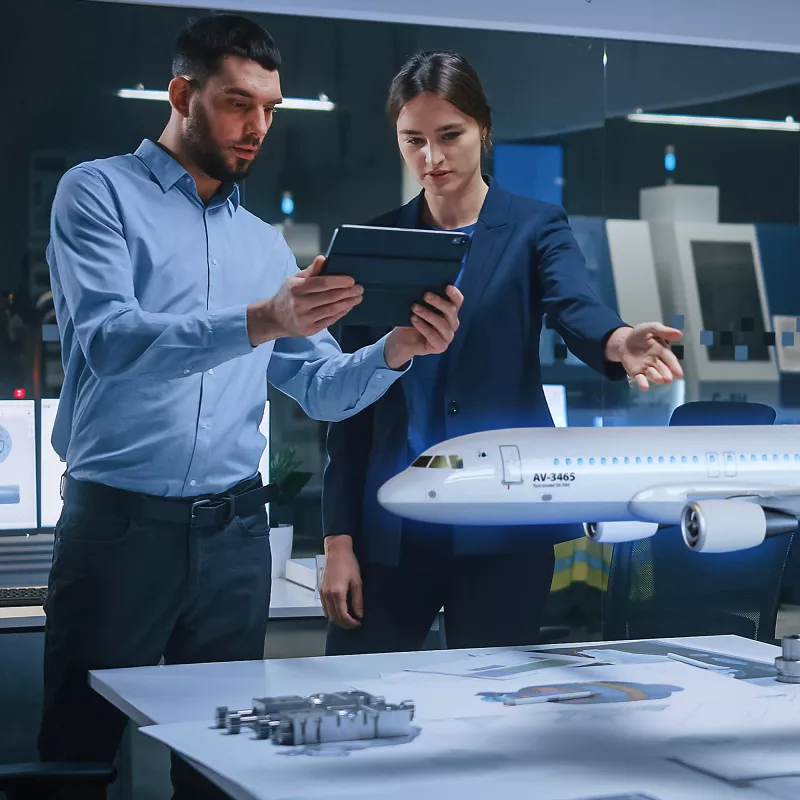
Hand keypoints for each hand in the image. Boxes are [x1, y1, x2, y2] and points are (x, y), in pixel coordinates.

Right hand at [247, 256, 362, 345]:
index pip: (322, 283)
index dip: (339, 281)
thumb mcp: (294, 279)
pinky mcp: (310, 329)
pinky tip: (348, 307)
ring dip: (348, 303)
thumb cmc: (287, 295)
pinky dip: (341, 313)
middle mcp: (300, 304)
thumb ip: (311, 271)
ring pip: (332, 310)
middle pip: (330, 297)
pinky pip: (330, 320)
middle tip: (359, 288)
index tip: (351, 280)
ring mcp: (305, 318)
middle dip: (348, 292)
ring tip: (357, 297)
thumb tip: (323, 258)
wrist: (275, 318)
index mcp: (296, 288)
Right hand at [319, 535, 362, 628]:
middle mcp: (328, 595)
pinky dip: (331, 613)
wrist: (337, 551)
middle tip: (354, 624)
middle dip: (345, 624)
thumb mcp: (357, 582)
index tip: (359, 623)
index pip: (343, 616)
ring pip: (328, 614)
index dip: (351, 623)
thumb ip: (358, 600)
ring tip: (348, 619)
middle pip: (334, 618)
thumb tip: (359, 614)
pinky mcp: (321, 590)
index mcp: (337, 593)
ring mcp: (323, 593)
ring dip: (337, 620)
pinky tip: (339, 611)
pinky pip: (324, 607)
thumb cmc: (348, 563)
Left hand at [383, 285, 463, 368]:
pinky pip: (433, 335)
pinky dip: (422, 326)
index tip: (447, 286)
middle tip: (426, 295)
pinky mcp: (441, 347)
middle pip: (451, 311)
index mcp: (450, 312)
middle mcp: (452, 324)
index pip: (458, 301)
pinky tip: (414, 319)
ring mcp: (448, 336)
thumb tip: (422, 286)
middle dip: (439, 302)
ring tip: (415, 308)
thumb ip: (425, 299)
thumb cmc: (414, 320)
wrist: (404, 341)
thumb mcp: (419, 307)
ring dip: (428, 314)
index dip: (454, 294)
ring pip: (442, 323)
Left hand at [606, 323, 683, 389]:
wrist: (623, 341)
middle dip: (666, 374)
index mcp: (662, 351)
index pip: (670, 359)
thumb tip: (679, 334)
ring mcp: (646, 369)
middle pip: (663, 369)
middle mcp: (656, 362)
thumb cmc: (639, 335)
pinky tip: (644, 387)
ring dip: (656, 378)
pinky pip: (640, 379)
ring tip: (659, 380)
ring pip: (653, 374)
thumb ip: (663, 331)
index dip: (675, 366)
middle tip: (669, 379)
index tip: (679, 374)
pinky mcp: (637, 373)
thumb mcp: (650, 328)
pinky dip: (643, 383)